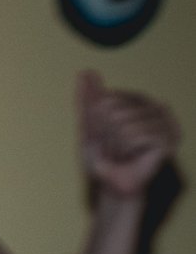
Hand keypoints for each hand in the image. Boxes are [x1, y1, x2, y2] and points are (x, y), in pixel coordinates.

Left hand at [77, 70, 178, 201]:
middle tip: (115, 145)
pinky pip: (137, 135)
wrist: (113, 183)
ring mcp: (164, 123)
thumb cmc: (102, 156)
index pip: (107, 99)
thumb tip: (85, 71)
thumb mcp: (88, 125)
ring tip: (125, 151)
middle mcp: (154, 107)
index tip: (104, 133)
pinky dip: (128, 147)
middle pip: (115, 110)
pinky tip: (135, 154)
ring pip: (125, 123)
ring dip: (117, 142)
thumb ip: (86, 99)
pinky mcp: (169, 139)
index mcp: (137, 100)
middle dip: (107, 133)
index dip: (98, 120)